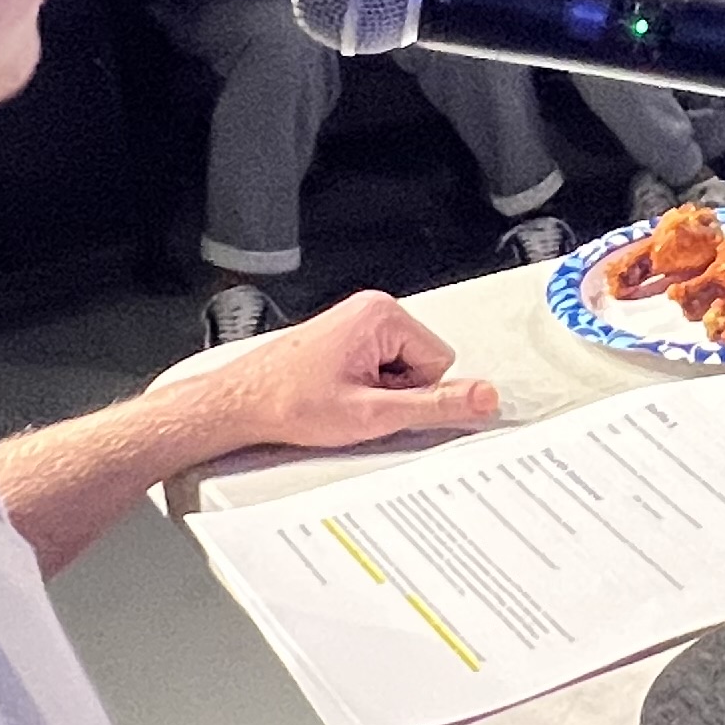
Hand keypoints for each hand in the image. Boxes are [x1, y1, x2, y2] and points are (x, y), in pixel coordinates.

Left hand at [217, 290, 496, 449]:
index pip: (441, 362)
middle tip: (356, 402)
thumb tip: (484, 398)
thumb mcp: (373, 415)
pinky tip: (334, 393)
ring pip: (402, 367)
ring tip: (340, 398)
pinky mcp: (347, 335)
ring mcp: (358, 320)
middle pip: (424, 362)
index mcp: (383, 314)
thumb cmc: (290, 402)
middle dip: (396, 391)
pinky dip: (364, 386)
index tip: (374, 401)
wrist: (240, 404)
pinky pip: (381, 365)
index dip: (412, 394)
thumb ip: (435, 406)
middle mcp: (372, 309)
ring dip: (379, 391)